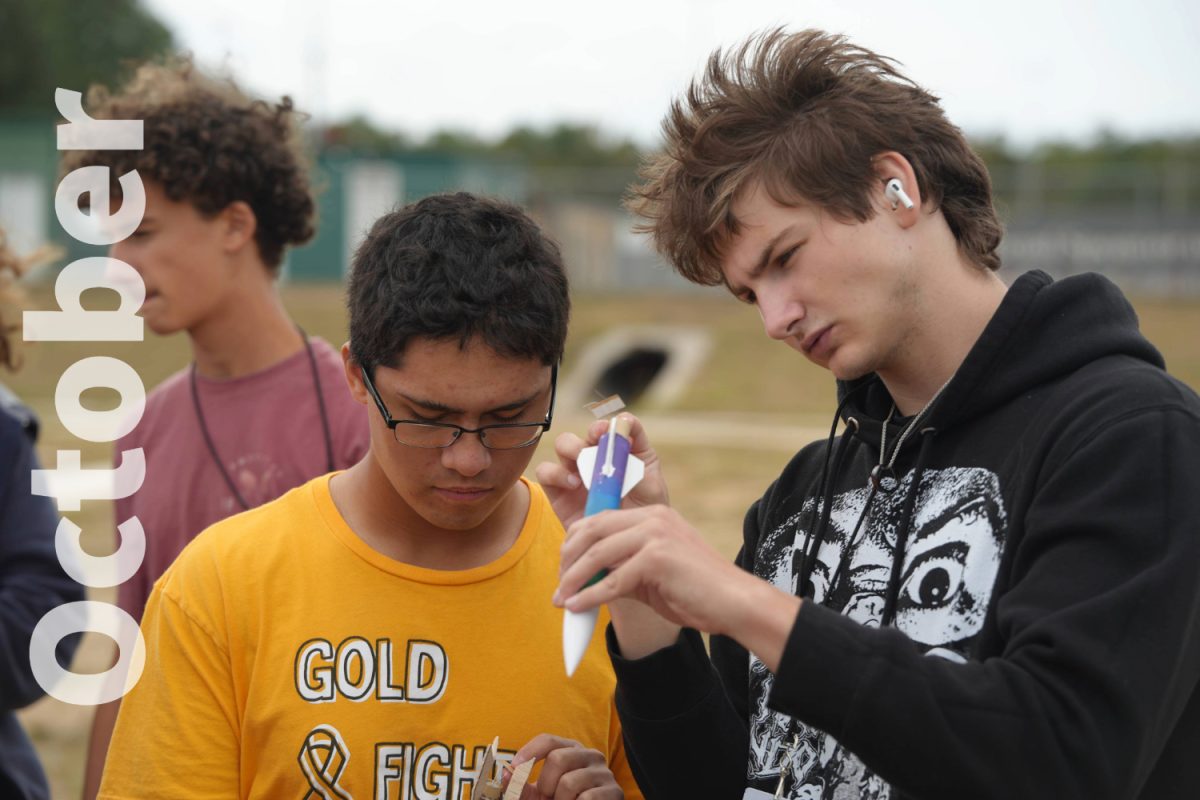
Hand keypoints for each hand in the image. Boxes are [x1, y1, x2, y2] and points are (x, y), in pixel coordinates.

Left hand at [507, 734, 622, 798]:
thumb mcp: (539, 795)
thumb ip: (521, 787)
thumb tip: (505, 775)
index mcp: (571, 750)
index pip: (548, 740)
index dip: (529, 752)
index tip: (515, 767)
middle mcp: (590, 755)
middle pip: (557, 758)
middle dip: (546, 784)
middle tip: (548, 798)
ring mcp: (604, 773)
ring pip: (569, 782)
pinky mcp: (614, 792)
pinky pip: (586, 798)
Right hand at [535, 413, 668, 529]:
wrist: (624, 552)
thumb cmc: (642, 517)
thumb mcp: (650, 490)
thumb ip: (640, 465)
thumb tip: (626, 434)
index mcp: (626, 451)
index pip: (619, 426)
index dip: (615, 423)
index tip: (612, 431)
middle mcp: (599, 456)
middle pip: (590, 431)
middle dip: (590, 433)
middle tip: (595, 442)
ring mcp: (577, 471)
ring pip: (564, 445)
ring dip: (571, 449)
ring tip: (583, 469)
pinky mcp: (558, 491)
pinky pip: (546, 472)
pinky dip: (556, 473)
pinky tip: (572, 485)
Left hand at [554, 504, 755, 635]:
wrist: (734, 603)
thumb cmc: (695, 591)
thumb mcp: (652, 572)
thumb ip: (622, 567)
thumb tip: (584, 580)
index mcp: (652, 515)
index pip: (599, 519)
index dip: (574, 541)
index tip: (563, 567)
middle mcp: (652, 518)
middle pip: (592, 530)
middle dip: (568, 558)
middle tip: (558, 584)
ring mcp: (655, 535)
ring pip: (598, 554)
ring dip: (573, 579)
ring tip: (560, 600)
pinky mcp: (658, 559)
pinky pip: (612, 580)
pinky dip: (590, 596)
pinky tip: (577, 608)